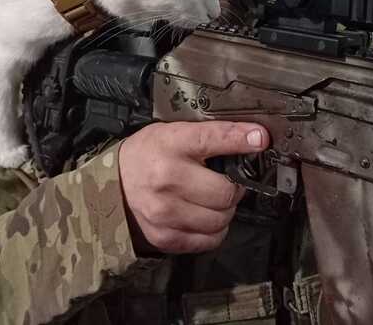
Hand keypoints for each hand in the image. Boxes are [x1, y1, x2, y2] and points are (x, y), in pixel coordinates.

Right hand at [117, 121, 268, 253]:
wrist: (112, 183)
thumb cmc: (149, 154)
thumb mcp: (174, 132)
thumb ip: (211, 135)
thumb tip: (254, 139)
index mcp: (170, 144)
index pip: (213, 139)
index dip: (241, 139)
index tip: (259, 139)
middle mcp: (166, 178)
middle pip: (225, 191)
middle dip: (234, 187)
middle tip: (228, 182)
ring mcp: (164, 212)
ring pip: (221, 219)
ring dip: (226, 210)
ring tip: (213, 199)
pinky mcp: (164, 237)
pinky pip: (208, 240)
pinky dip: (214, 230)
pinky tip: (204, 216)